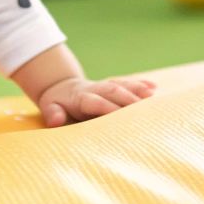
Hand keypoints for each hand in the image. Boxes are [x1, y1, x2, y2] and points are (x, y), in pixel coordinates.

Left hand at [35, 75, 155, 127]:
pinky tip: (154, 88)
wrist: (61, 87)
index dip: (106, 107)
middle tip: (143, 109)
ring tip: (152, 95)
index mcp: (80, 97)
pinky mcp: (112, 86)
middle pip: (112, 91)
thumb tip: (55, 120)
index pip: (95, 102)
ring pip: (121, 85)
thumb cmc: (57, 104)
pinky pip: (126, 83)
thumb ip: (53, 114)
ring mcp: (104, 86)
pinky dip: (140, 84)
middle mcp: (94, 89)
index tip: (119, 115)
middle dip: (127, 98)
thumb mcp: (49, 109)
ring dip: (136, 89)